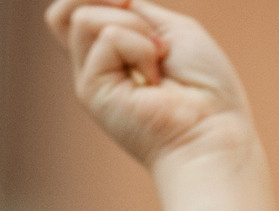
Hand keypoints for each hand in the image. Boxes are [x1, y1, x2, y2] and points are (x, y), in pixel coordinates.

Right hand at [45, 0, 252, 168]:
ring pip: (83, 18)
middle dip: (106, 1)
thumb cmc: (205, 85)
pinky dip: (140, 48)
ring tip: (158, 59)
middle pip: (66, 11)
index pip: (78, 9)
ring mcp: (91, 78)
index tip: (130, 1)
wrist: (212, 129)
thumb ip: (132, 12)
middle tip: (148, 30)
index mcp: (115, 50)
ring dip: (133, 27)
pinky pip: (108, 38)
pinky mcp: (90, 91)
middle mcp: (97, 64)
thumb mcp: (172, 29)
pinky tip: (154, 80)